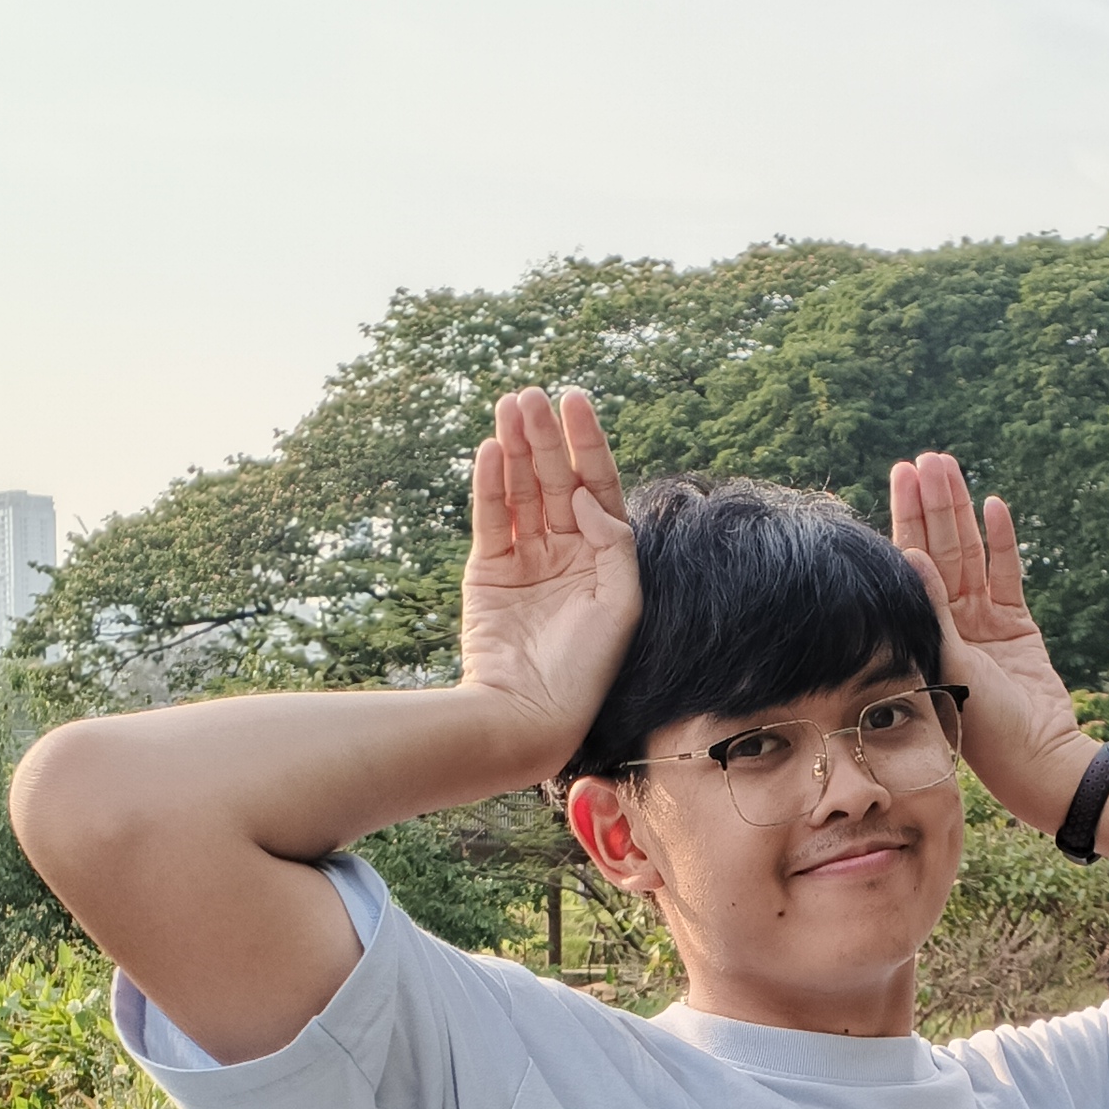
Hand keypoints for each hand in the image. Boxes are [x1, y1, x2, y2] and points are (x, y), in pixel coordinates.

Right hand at [462, 390, 640, 771]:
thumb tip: (590, 500)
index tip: (575, 401)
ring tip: (508, 406)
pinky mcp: (489, 572)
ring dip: (515, 448)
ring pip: (520, 491)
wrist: (529, 713)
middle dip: (544, 436)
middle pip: (556, 480)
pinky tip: (490, 450)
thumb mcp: (620, 604)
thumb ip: (615, 545)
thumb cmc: (585, 668)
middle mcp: (566, 553)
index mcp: (603, 558)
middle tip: (530, 396)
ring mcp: (526, 561)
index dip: (587, 442)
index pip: (597, 486)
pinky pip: (490, 518)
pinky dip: (488, 484)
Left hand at [890, 454, 1094, 833]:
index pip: (910, 564)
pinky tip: (993, 505)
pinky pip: (1007, 574)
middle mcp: (948, 624)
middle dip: (933, 503)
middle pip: (939, 549)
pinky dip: (1002, 541)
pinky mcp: (1016, 626)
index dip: (906, 518)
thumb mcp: (951, 668)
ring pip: (970, 554)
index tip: (900, 476)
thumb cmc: (986, 728)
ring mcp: (982, 624)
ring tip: (951, 468)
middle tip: (926, 458)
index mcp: (923, 633)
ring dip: (962, 512)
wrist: (1040, 759)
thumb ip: (934, 611)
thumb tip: (910, 554)